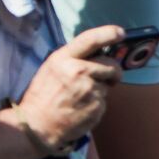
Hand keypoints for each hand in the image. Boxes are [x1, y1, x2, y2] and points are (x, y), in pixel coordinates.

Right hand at [17, 25, 125, 151]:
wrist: (38, 125)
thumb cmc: (42, 95)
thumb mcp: (51, 68)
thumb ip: (72, 59)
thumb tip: (96, 54)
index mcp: (64, 58)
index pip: (90, 39)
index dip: (108, 34)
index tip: (120, 33)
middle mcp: (79, 71)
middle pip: (111, 65)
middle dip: (113, 71)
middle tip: (108, 77)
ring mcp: (90, 90)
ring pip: (108, 84)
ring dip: (101, 89)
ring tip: (81, 96)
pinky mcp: (97, 106)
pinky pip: (104, 101)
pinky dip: (97, 104)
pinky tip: (81, 108)